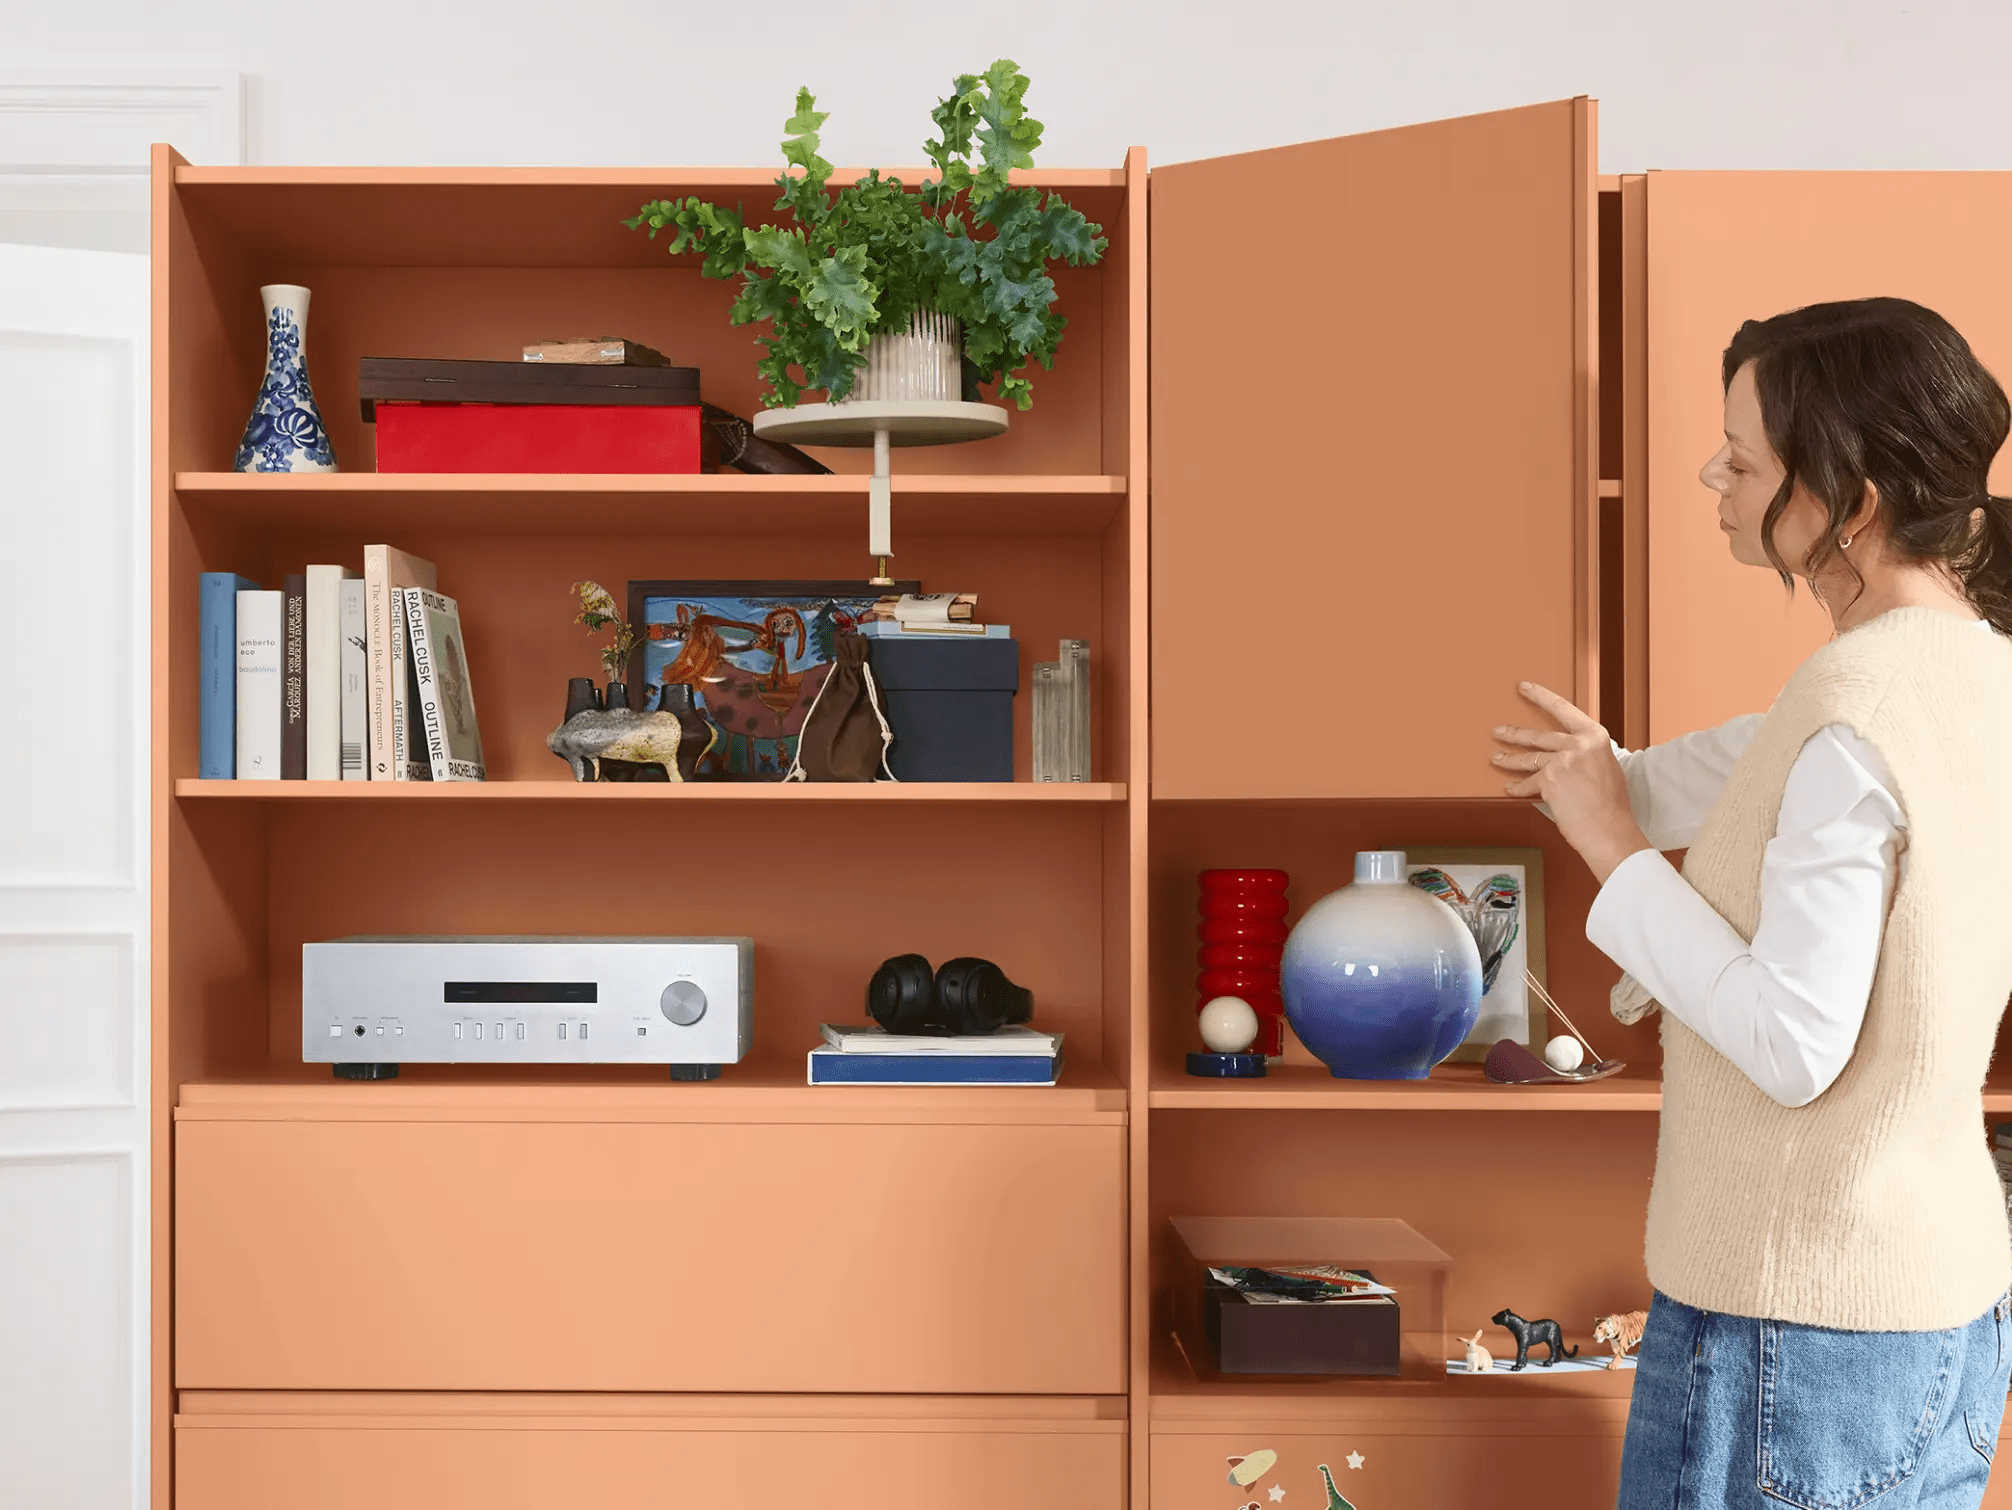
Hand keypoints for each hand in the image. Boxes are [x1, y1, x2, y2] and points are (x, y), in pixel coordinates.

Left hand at [1493, 682, 1649, 884]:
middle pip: (1538, 734)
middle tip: (1498, 731)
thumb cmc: (1611, 805)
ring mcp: (1562, 761)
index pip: (1563, 709)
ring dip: (1508, 758)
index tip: (1524, 687)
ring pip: (1528, 757)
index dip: (1540, 696)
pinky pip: (1527, 783)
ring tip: (1496, 757)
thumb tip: (1570, 752)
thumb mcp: (1606, 767)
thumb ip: (1586, 754)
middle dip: (1514, 733)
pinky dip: (1518, 787)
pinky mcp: (1549, 780)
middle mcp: (1579, 744)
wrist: (1610, 829)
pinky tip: (1510, 787)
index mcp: (1595, 737)